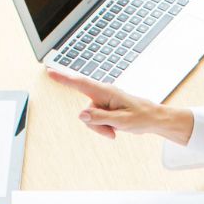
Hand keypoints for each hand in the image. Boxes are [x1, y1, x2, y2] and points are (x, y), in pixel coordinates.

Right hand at [46, 69, 192, 144]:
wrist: (153, 119)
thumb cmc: (141, 117)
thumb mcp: (121, 121)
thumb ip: (100, 118)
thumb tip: (81, 115)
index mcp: (107, 92)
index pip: (81, 83)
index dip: (64, 78)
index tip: (49, 71)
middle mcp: (103, 94)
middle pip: (86, 111)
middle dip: (95, 125)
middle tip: (112, 133)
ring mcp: (103, 101)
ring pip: (91, 118)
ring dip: (102, 128)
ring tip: (117, 130)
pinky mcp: (105, 108)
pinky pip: (96, 120)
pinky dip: (104, 127)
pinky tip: (116, 129)